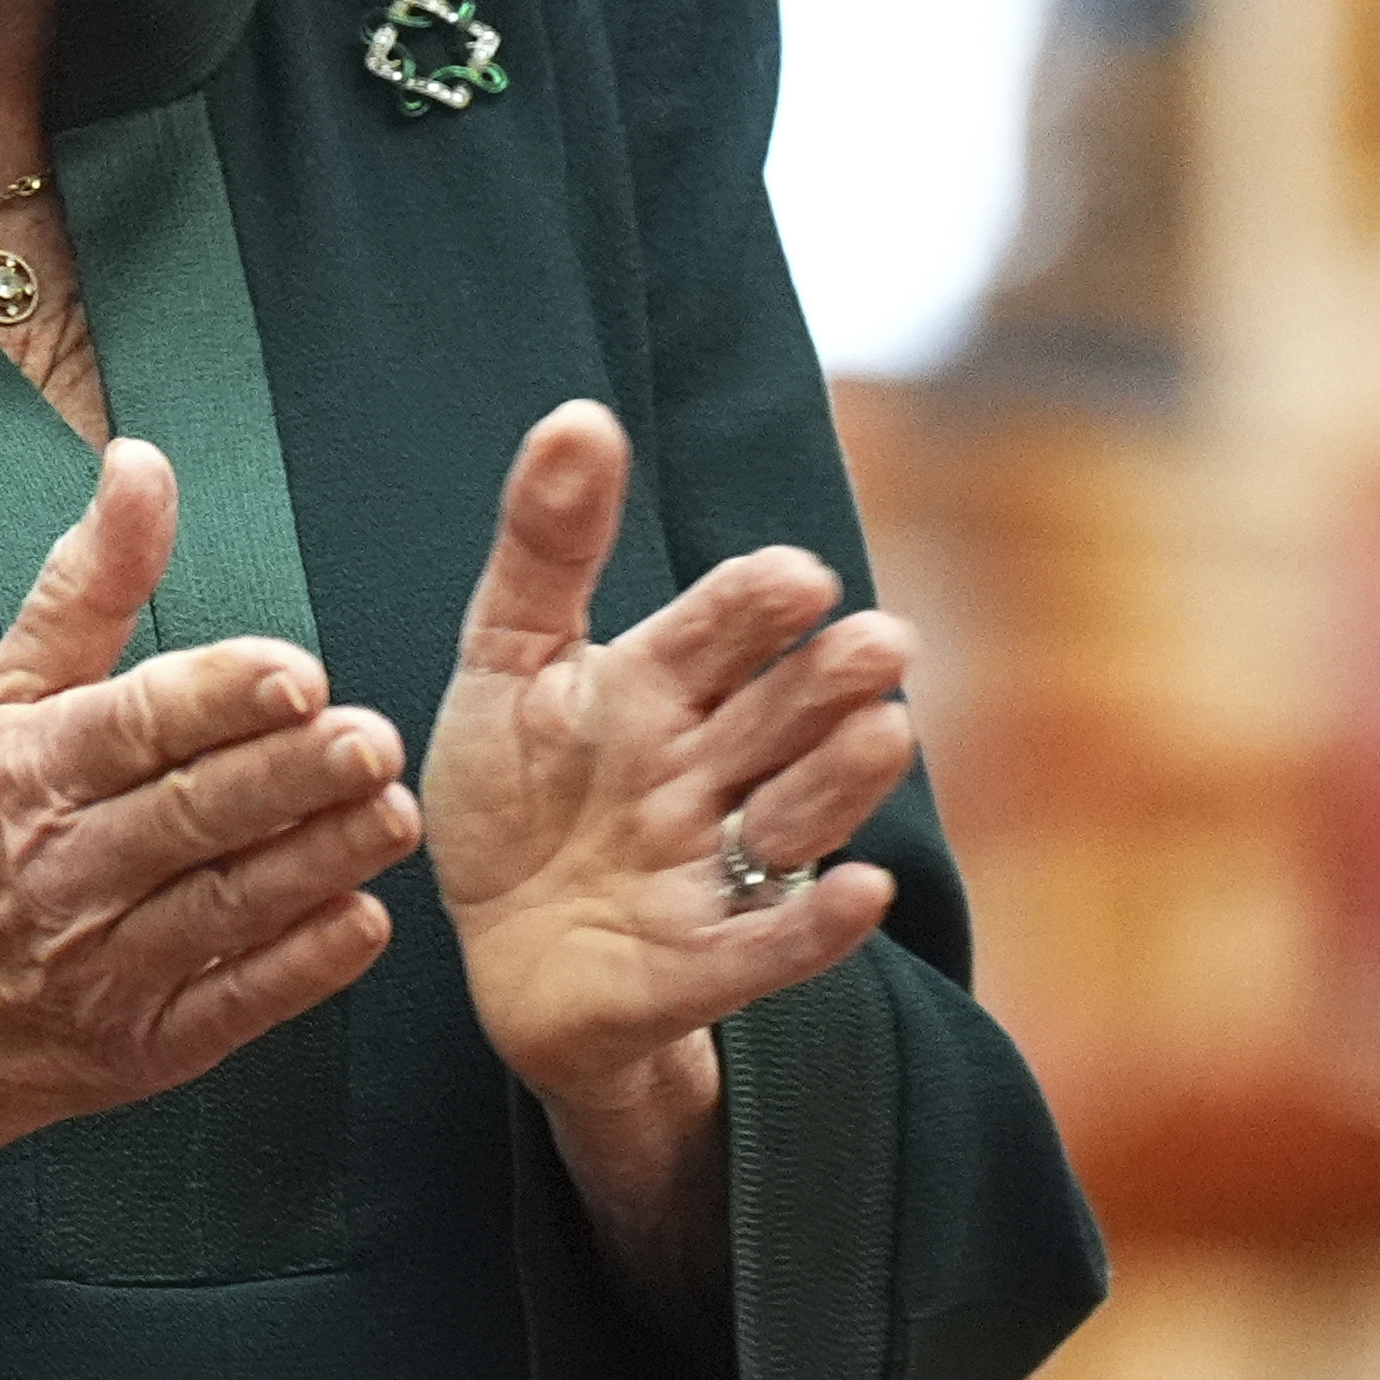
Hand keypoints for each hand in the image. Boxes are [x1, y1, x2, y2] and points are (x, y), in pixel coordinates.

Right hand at [0, 439, 414, 1183]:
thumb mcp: (1, 697)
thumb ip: (89, 582)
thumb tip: (141, 465)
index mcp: (32, 769)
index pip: (134, 725)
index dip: (218, 698)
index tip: (296, 672)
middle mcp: (65, 866)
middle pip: (191, 815)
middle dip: (289, 778)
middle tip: (372, 739)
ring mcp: (104, 965)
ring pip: (225, 907)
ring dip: (317, 862)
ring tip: (392, 815)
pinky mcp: (144, 1045)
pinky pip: (233, 1004)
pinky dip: (299, 969)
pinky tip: (360, 923)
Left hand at [422, 401, 916, 1113]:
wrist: (496, 950)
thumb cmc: (517, 793)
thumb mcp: (508, 661)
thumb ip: (547, 545)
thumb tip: (583, 413)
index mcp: (661, 687)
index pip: (720, 630)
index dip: (756, 605)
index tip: (794, 577)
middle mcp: (707, 771)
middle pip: (783, 716)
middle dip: (829, 681)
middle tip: (880, 642)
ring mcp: (712, 869)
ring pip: (797, 817)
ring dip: (840, 781)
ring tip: (883, 734)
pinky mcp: (698, 967)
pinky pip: (766, 947)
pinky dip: (814, 927)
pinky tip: (862, 894)